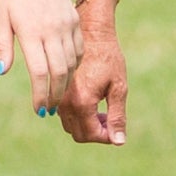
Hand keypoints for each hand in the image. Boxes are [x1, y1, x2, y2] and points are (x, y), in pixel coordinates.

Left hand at [0, 0, 72, 105]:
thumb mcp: (1, 18)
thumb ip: (2, 46)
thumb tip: (2, 71)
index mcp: (31, 31)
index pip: (39, 72)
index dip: (39, 95)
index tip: (38, 110)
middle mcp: (52, 30)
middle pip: (60, 72)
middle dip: (56, 96)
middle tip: (50, 110)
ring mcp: (67, 25)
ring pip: (72, 64)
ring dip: (66, 83)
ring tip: (56, 95)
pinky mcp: (75, 21)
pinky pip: (79, 51)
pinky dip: (74, 66)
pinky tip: (66, 74)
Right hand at [58, 1, 129, 144]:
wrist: (91, 33)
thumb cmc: (108, 57)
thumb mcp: (118, 87)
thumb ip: (117, 116)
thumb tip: (118, 142)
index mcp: (82, 102)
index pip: (91, 134)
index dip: (106, 136)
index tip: (116, 127)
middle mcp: (66, 102)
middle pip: (78, 134)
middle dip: (96, 132)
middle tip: (110, 118)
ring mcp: (59, 97)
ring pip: (70, 126)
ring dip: (87, 125)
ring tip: (102, 109)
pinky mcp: (57, 91)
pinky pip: (65, 115)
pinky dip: (78, 116)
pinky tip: (92, 102)